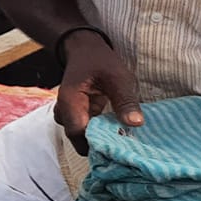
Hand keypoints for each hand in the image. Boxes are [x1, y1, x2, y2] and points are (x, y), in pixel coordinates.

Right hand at [55, 30, 143, 153]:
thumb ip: (125, 100)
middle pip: (77, 138)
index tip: (119, 150)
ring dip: (98, 140)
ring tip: (121, 142)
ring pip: (80, 136)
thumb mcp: (118, 77)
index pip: (78, 132)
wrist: (85, 49)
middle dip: (98, 146)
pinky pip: (85, 130)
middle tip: (123, 150)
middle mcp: (65, 111)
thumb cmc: (99, 61)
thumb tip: (135, 124)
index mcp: (70, 101)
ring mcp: (70, 114)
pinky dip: (99, 134)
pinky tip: (117, 133)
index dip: (96, 144)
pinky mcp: (79, 114)